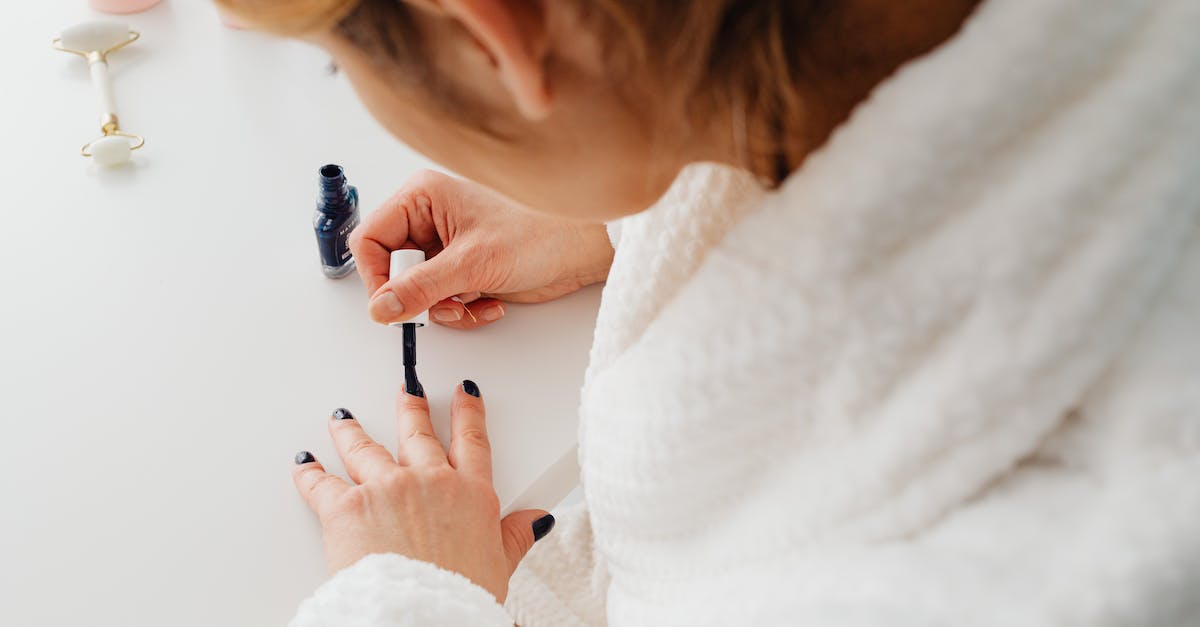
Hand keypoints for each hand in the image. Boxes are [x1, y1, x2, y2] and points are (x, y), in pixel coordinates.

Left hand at [291, 382, 553, 601]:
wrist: (418, 615)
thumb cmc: (457, 597)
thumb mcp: (499, 566)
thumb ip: (515, 537)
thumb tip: (537, 521)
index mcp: (470, 495)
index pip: (471, 442)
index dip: (468, 414)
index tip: (464, 395)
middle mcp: (429, 482)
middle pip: (417, 434)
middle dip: (411, 407)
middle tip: (408, 390)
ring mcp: (386, 490)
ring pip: (365, 449)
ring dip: (352, 431)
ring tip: (344, 418)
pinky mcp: (346, 508)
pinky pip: (321, 484)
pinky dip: (309, 472)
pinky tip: (304, 462)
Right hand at [349, 169, 613, 327]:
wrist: (586, 249)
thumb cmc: (541, 233)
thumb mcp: (472, 263)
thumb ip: (420, 288)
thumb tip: (380, 309)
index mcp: (422, 197)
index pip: (369, 240)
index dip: (376, 276)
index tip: (393, 305)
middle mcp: (430, 218)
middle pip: (391, 270)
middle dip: (418, 297)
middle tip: (443, 305)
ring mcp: (448, 246)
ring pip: (418, 292)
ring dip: (443, 308)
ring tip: (472, 303)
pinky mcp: (466, 270)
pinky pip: (444, 301)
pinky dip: (464, 311)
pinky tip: (491, 303)